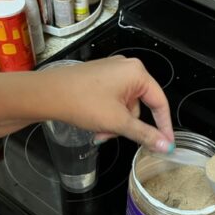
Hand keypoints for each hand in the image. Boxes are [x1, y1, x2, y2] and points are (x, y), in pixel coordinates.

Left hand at [45, 56, 174, 152]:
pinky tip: (94, 123)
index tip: (166, 144)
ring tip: (98, 131)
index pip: (160, 103)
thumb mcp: (118, 122)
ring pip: (124, 107)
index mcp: (137, 73)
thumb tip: (165, 146)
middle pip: (140, 107)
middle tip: (111, 135)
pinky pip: (113, 102)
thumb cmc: (83, 102)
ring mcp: (112, 72)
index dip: (164, 126)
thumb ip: (144, 134)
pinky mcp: (100, 79)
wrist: (48, 95)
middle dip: (126, 126)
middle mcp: (127, 68)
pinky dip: (107, 116)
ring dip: (115, 124)